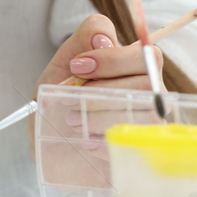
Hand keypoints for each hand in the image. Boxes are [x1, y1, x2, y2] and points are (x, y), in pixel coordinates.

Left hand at [34, 13, 165, 143]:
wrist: (47, 146)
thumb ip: (82, 40)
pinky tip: (87, 142)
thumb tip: (103, 39)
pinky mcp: (141, 158)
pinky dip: (106, 143)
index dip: (113, 59)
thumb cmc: (58, 102)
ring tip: (73, 120)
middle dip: (103, 91)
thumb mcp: (61, 65)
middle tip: (70, 101)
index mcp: (134, 72)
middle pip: (149, 85)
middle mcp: (150, 99)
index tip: (77, 67)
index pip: (149, 56)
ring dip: (101, 116)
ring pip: (147, 115)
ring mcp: (149, 129)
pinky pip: (138, 147)